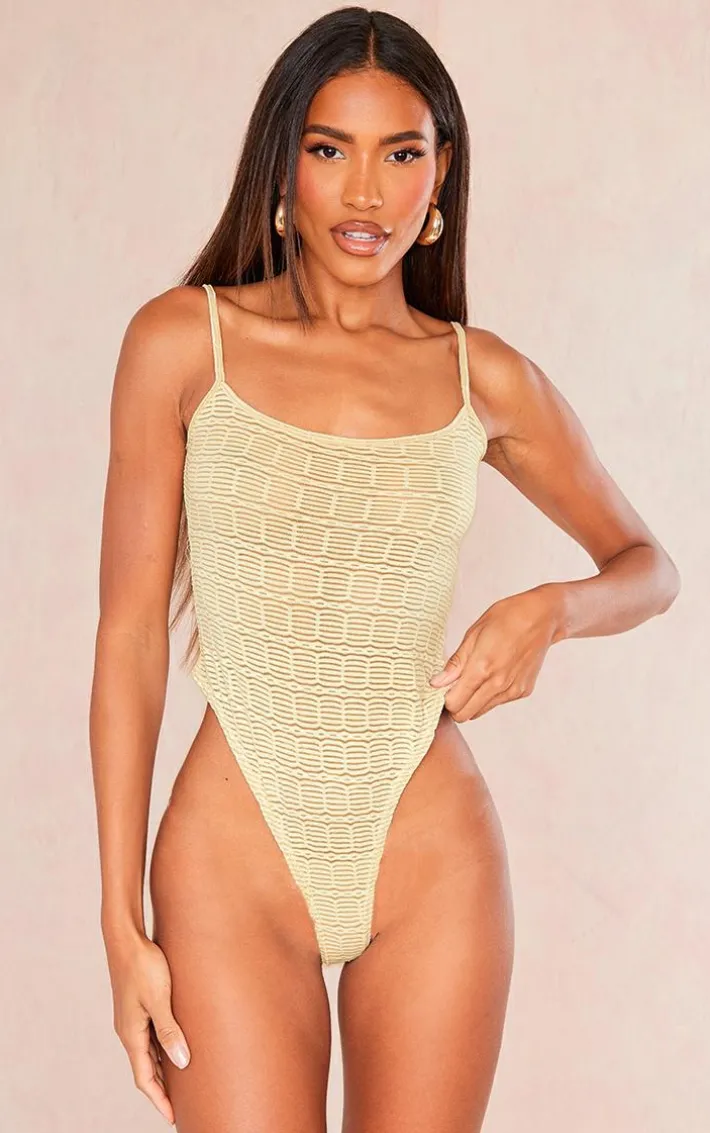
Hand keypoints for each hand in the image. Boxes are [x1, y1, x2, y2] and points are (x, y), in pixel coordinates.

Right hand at [105, 930, 190, 1125]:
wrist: (125, 937)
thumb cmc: (143, 965)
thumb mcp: (159, 999)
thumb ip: (170, 1030)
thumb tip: (181, 1061)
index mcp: (131, 1034)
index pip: (144, 1077)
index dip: (159, 1099)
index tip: (172, 1117)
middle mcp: (129, 1030)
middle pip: (146, 1068)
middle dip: (162, 1089)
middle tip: (180, 1106)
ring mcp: (131, 1018)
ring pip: (148, 1052)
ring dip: (163, 1068)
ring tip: (181, 1083)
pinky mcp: (137, 1005)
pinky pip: (150, 1036)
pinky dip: (162, 1048)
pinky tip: (175, 1046)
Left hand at [429, 585, 559, 720]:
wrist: (542, 617)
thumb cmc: (506, 618)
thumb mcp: (474, 633)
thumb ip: (455, 663)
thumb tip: (436, 683)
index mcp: (482, 668)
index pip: (454, 704)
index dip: (444, 698)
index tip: (443, 687)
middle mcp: (498, 684)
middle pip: (465, 715)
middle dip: (456, 705)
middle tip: (454, 686)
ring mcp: (512, 690)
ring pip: (481, 712)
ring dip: (472, 701)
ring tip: (474, 677)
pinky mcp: (523, 691)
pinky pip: (497, 702)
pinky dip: (489, 695)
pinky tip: (494, 674)